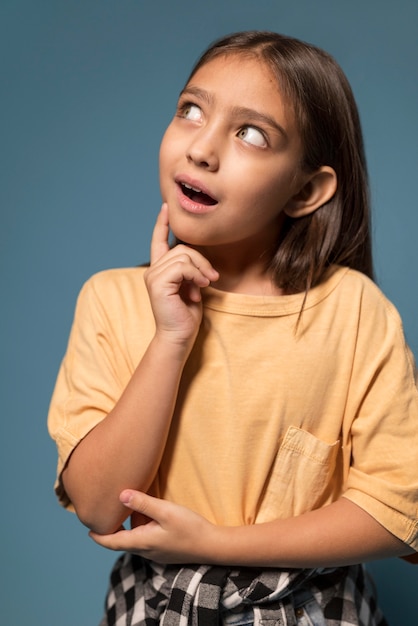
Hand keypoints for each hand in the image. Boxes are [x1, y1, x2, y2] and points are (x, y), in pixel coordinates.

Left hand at [89, 490, 216, 563]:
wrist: (213, 546)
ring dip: (131, 525)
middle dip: (114, 527)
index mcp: (141, 542)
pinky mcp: (165, 550)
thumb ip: (143, 503)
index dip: (98, 536)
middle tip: (107, 510)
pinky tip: (150, 514)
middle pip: (122, 539)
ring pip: (135, 538)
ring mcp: (156, 552)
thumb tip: (120, 495)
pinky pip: (146, 538)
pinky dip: (142, 526)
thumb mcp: (166, 511)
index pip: (112, 542)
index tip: (88, 529)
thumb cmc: (190, 528)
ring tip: (129, 505)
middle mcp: (146, 550)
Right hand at [144, 205, 218, 348]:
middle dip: (201, 261)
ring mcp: (153, 276)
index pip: (158, 241)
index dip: (162, 224)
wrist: (179, 336)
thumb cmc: (186, 315)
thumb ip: (190, 269)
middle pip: (182, 248)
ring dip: (200, 269)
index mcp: (159, 270)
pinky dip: (196, 274)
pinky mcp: (157, 282)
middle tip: (210, 278)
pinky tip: (200, 287)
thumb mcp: (192, 286)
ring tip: (204, 284)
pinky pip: (182, 266)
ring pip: (184, 255)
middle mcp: (152, 270)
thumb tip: (196, 258)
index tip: (166, 207)